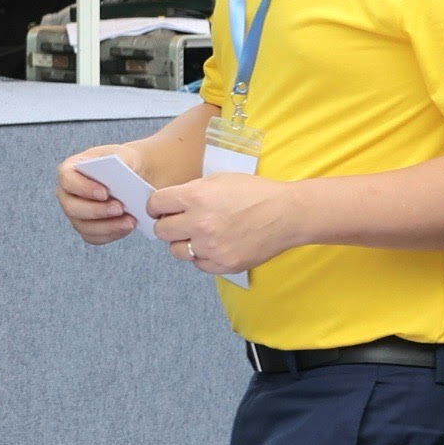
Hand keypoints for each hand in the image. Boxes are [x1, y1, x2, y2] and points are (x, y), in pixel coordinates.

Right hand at [57, 143, 143, 244]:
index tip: (105, 193)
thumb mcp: (124, 155)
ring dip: (107, 226)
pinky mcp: (85, 228)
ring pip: (84, 226)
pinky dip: (111, 234)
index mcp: (69, 170)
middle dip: (97, 211)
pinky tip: (127, 227)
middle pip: (73, 207)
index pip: (68, 180)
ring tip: (131, 221)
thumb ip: (121, 161)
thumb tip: (118, 176)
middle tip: (120, 208)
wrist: (130, 176)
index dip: (84, 188)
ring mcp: (74, 213)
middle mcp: (66, 194)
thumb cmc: (123, 162)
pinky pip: (94, 237)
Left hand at [147, 172, 297, 277]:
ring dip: (183, 243)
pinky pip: (198, 264)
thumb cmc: (255, 193)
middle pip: (161, 230)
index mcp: (195, 196)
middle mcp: (200, 223)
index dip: (157, 206)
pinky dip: (202, 256)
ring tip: (199, 235)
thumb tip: (170, 203)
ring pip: (177, 251)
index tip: (161, 209)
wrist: (287, 214)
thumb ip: (191, 191)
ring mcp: (211, 247)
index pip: (156, 204)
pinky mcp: (223, 264)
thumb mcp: (219, 180)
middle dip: (168, 225)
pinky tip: (215, 245)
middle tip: (179, 222)